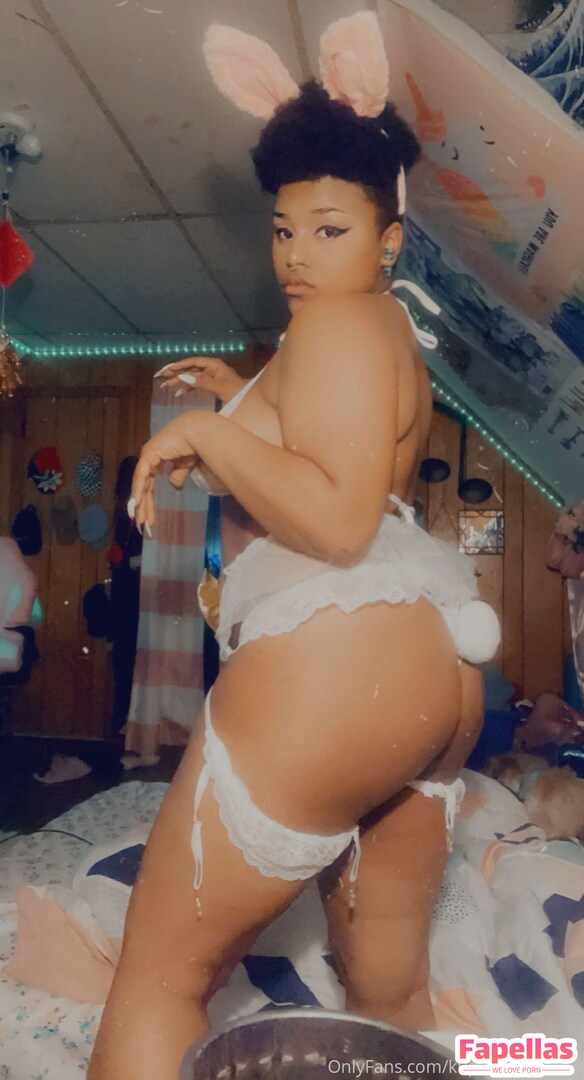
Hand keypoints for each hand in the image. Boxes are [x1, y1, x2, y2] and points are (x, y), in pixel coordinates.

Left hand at [129, 415, 199, 531]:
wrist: (196, 434)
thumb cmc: (192, 446)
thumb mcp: (184, 467)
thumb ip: (177, 476)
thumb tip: (175, 487)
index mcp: (156, 462)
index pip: (148, 486)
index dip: (148, 502)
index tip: (148, 518)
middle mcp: (149, 459)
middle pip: (143, 487)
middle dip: (142, 506)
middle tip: (141, 524)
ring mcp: (147, 456)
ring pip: (140, 483)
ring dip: (140, 502)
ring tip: (139, 518)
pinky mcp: (149, 454)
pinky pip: (142, 475)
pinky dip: (139, 489)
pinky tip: (137, 502)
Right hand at [154, 356, 246, 403]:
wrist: (252, 401)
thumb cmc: (239, 393)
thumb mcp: (220, 388)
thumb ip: (202, 382)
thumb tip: (184, 376)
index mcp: (214, 365)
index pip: (192, 362)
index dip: (178, 365)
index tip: (166, 369)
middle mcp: (211, 368)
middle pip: (189, 368)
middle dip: (175, 372)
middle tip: (159, 376)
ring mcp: (211, 377)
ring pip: (191, 377)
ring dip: (178, 381)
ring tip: (164, 386)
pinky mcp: (211, 385)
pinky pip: (195, 385)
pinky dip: (187, 389)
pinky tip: (178, 394)